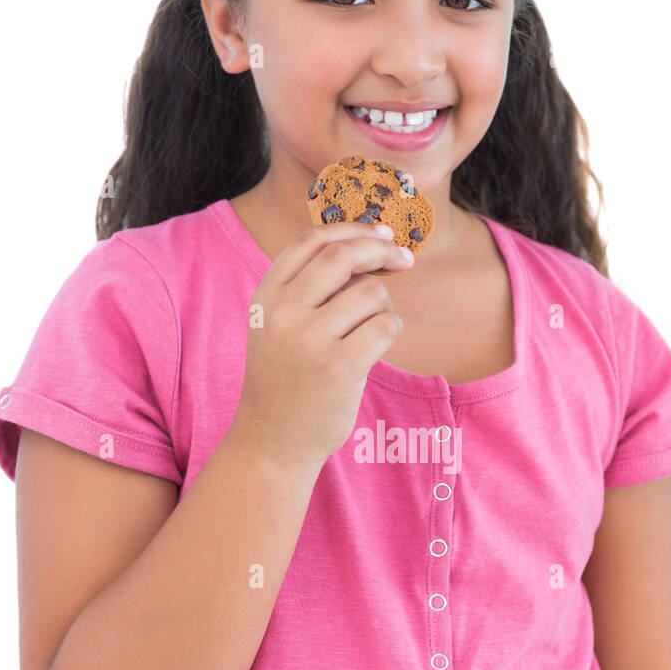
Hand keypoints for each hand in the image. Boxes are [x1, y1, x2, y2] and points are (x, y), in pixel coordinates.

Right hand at [232, 221, 413, 467]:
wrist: (273, 440)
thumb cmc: (286, 380)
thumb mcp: (278, 326)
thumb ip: (308, 288)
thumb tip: (371, 246)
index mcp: (266, 297)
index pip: (312, 240)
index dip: (353, 229)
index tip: (382, 234)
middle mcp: (283, 312)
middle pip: (344, 254)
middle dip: (382, 250)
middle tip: (404, 260)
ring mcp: (310, 340)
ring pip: (372, 292)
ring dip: (384, 306)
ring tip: (372, 330)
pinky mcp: (339, 367)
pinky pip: (386, 327)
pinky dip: (392, 331)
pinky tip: (377, 349)